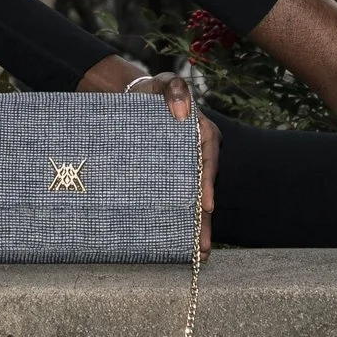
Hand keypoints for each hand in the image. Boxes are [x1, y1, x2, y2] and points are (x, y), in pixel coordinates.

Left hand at [76, 56, 219, 253]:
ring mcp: (182, 168)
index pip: (208, 161)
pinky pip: (175, 198)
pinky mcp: (167, 176)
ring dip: (195, 226)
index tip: (206, 205)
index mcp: (202, 134)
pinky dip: (177, 218)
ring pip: (191, 199)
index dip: (207, 184)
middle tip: (204, 247)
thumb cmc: (151, 89)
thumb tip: (183, 114)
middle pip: (203, 189)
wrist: (129, 97)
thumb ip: (174, 90)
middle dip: (205, 218)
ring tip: (198, 253)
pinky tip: (178, 241)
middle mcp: (197, 154)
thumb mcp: (165, 82)